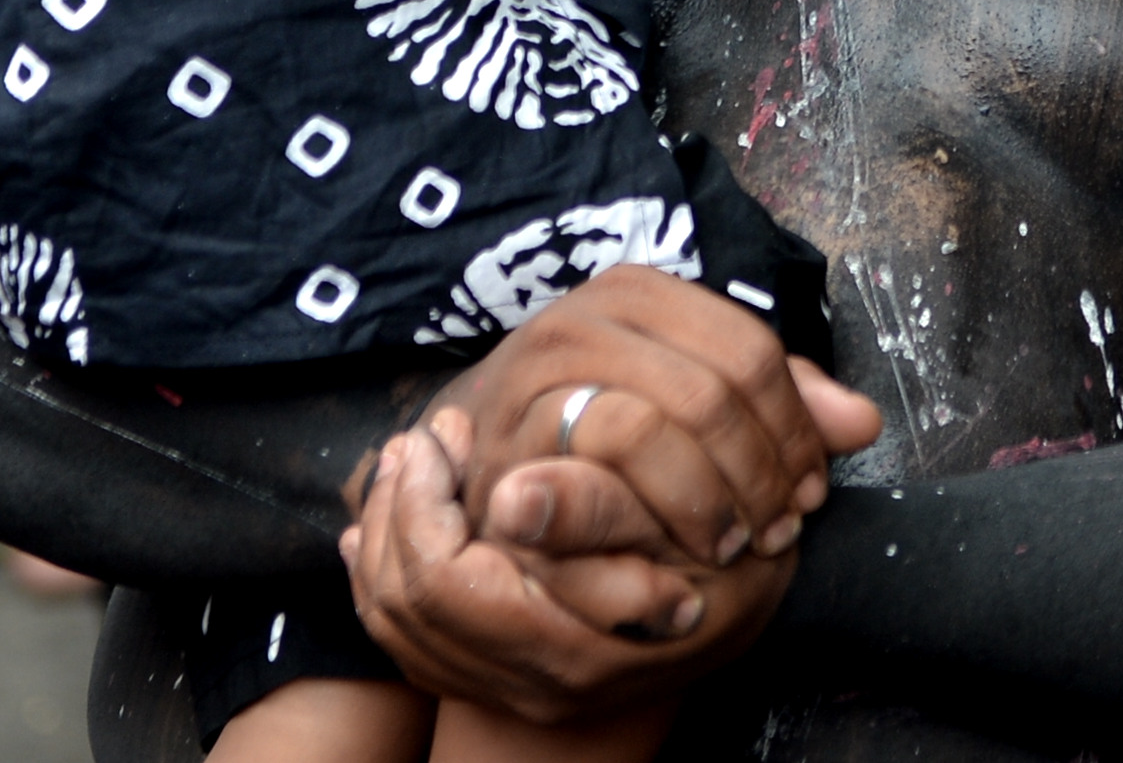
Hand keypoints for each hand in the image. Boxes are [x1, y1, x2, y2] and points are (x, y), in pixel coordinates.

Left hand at [343, 414, 791, 724]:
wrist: (744, 616)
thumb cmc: (734, 557)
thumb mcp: (685, 531)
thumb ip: (599, 511)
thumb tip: (510, 498)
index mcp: (573, 652)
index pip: (446, 584)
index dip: (428, 502)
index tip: (446, 432)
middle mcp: (534, 685)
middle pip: (407, 605)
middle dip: (396, 510)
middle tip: (419, 439)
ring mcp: (511, 689)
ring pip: (397, 622)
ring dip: (386, 533)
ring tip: (407, 465)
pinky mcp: (495, 679)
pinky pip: (403, 635)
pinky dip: (382, 573)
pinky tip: (378, 527)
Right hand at [420, 267, 880, 565]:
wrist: (484, 461)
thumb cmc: (600, 430)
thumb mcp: (693, 402)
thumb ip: (778, 403)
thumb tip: (865, 422)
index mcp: (641, 291)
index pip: (751, 351)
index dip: (794, 430)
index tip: (810, 490)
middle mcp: (585, 315)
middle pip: (709, 390)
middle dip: (757, 472)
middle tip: (779, 531)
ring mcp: (537, 372)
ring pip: (650, 428)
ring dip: (707, 501)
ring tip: (734, 545)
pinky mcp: (505, 438)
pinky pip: (588, 478)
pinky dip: (651, 522)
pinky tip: (679, 558)